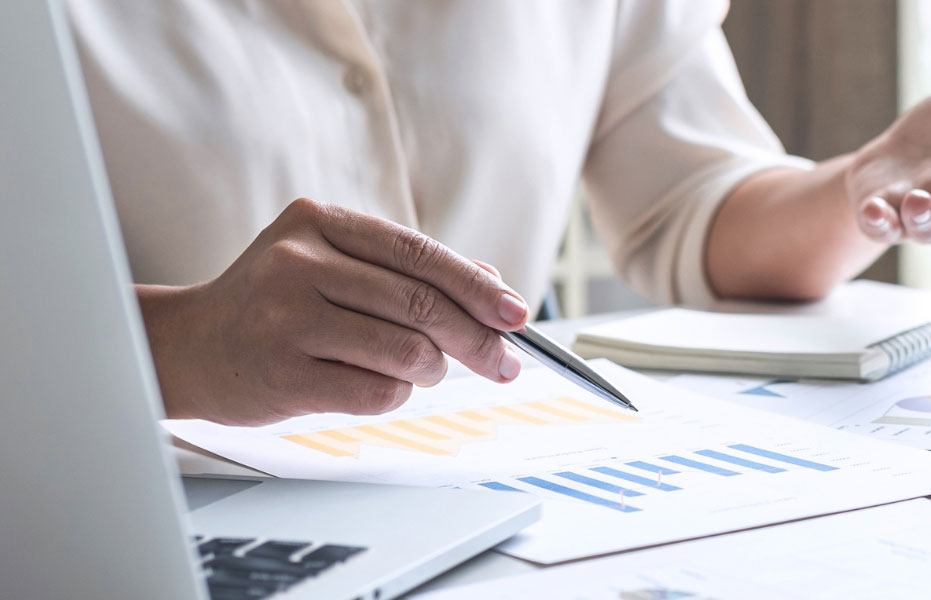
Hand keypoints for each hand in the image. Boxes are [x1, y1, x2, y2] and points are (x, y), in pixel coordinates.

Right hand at [139, 198, 528, 425]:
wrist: (186, 348)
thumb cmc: (274, 306)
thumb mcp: (334, 265)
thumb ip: (407, 269)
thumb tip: (493, 286)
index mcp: (319, 222)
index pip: (420, 253)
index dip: (478, 287)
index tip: (517, 315)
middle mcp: (299, 263)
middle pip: (421, 303)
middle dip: (477, 339)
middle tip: (504, 363)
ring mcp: (287, 318)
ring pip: (407, 351)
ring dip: (432, 369)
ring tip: (423, 369)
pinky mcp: (284, 374)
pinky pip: (378, 391)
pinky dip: (395, 394)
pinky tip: (375, 383)